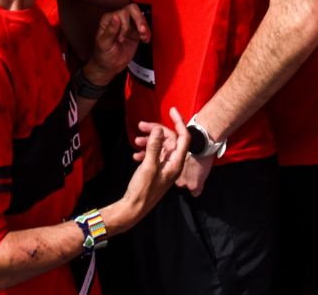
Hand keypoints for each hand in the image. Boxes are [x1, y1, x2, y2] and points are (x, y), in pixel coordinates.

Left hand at [87, 6, 146, 80]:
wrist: (109, 66)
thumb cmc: (102, 55)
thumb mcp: (104, 44)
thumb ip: (110, 30)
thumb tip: (115, 17)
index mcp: (109, 20)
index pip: (122, 12)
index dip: (125, 25)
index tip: (122, 38)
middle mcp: (118, 20)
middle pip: (133, 10)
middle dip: (139, 21)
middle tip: (141, 31)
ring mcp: (128, 26)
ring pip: (140, 17)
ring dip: (144, 27)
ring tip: (143, 37)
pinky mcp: (135, 33)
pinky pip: (144, 28)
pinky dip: (147, 33)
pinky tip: (145, 39)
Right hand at [119, 109, 188, 223]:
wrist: (133, 208)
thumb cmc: (143, 189)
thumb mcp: (149, 166)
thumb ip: (154, 146)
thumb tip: (158, 129)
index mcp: (176, 163)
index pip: (184, 137)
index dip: (179, 122)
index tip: (171, 109)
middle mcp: (173, 164)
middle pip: (169, 140)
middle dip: (156, 131)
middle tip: (141, 125)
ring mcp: (164, 167)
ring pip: (160, 147)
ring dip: (149, 141)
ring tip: (136, 140)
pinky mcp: (156, 170)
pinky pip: (153, 155)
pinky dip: (145, 151)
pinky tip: (135, 154)